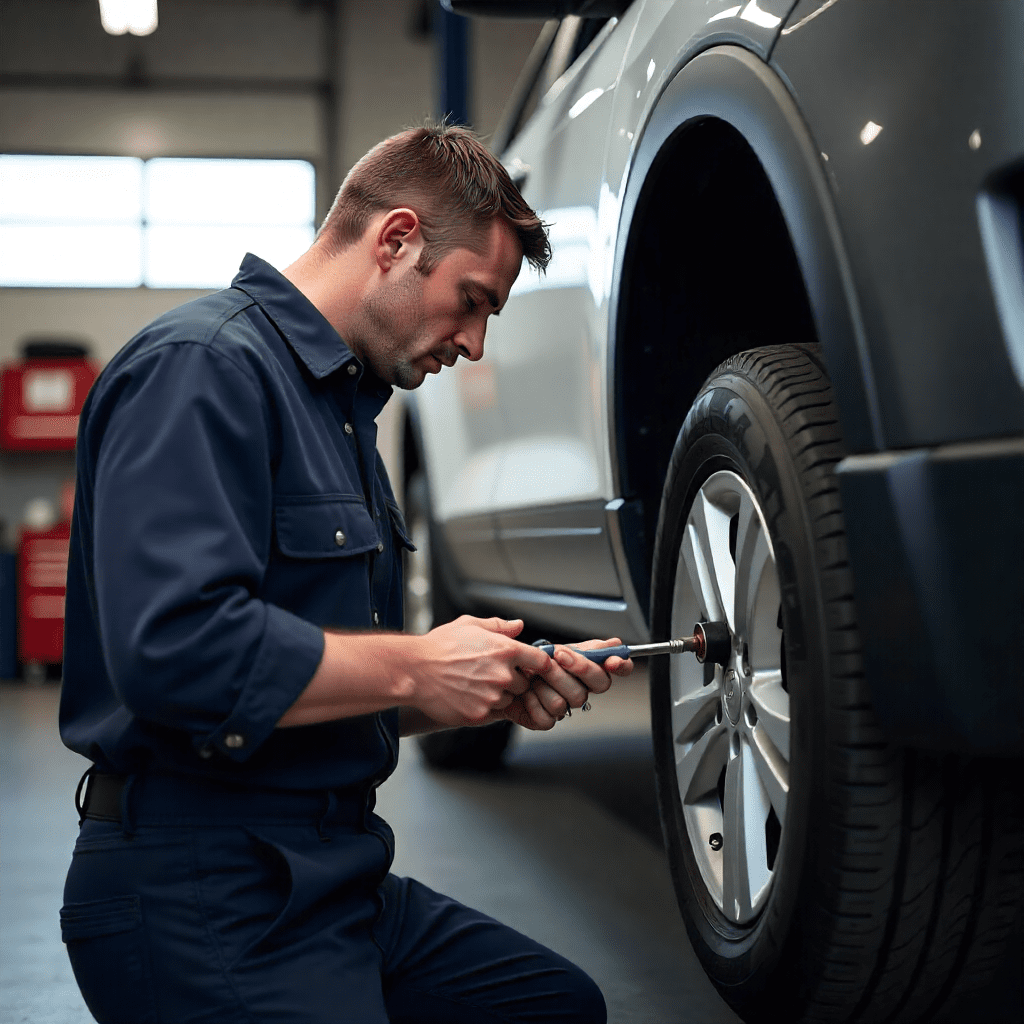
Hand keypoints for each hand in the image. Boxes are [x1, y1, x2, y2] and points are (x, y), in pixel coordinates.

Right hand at [407, 615, 548, 726]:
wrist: (414, 671)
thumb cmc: (439, 646)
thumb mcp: (469, 625)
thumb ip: (499, 626)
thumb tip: (518, 626)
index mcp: (505, 650)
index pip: (541, 661)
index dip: (538, 664)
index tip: (531, 666)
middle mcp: (503, 675)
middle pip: (524, 683)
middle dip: (512, 680)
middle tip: (489, 673)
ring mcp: (492, 697)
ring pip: (508, 699)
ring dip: (498, 694)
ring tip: (474, 683)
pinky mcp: (480, 715)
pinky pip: (491, 713)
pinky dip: (483, 706)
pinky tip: (466, 695)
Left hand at [502, 638, 633, 730]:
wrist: (499, 675)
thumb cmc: (527, 660)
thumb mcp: (556, 646)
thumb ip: (585, 645)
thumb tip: (615, 643)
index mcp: (587, 669)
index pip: (618, 668)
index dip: (622, 665)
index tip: (613, 660)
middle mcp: (580, 688)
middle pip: (599, 684)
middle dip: (578, 667)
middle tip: (557, 655)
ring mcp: (565, 705)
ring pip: (573, 699)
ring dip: (551, 682)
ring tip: (533, 673)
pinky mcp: (545, 719)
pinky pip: (549, 717)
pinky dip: (533, 702)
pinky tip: (525, 692)